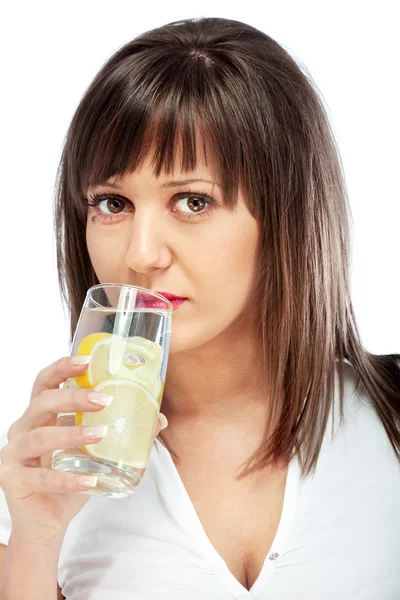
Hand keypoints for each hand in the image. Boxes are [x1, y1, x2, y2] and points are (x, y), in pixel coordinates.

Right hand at [0, 357, 166, 544]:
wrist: (46, 523)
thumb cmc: (69, 477)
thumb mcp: (94, 452)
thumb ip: (121, 434)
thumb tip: (159, 419)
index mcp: (39, 415)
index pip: (45, 382)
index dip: (62, 368)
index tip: (86, 360)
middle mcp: (23, 429)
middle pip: (42, 402)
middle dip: (73, 397)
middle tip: (105, 400)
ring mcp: (14, 454)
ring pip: (40, 437)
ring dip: (72, 434)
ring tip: (101, 434)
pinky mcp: (13, 480)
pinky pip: (42, 478)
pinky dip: (68, 479)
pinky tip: (90, 480)